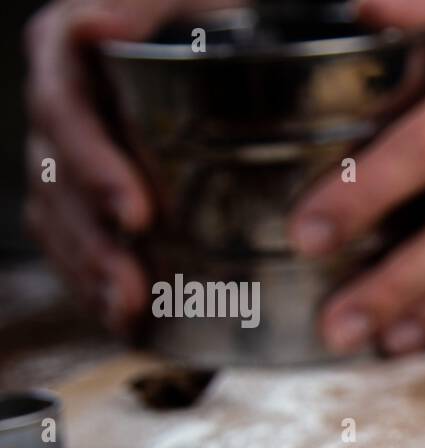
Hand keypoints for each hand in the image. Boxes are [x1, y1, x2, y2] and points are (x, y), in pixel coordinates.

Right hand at [23, 0, 231, 331]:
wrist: (246, 31)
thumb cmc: (226, 6)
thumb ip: (152, 5)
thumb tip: (94, 24)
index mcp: (75, 43)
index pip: (64, 106)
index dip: (92, 164)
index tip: (135, 213)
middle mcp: (65, 94)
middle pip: (55, 174)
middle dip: (92, 239)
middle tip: (131, 285)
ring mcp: (74, 144)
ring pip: (58, 214)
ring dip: (89, 269)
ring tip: (126, 311)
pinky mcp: (93, 185)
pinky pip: (73, 235)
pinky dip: (95, 278)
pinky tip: (124, 315)